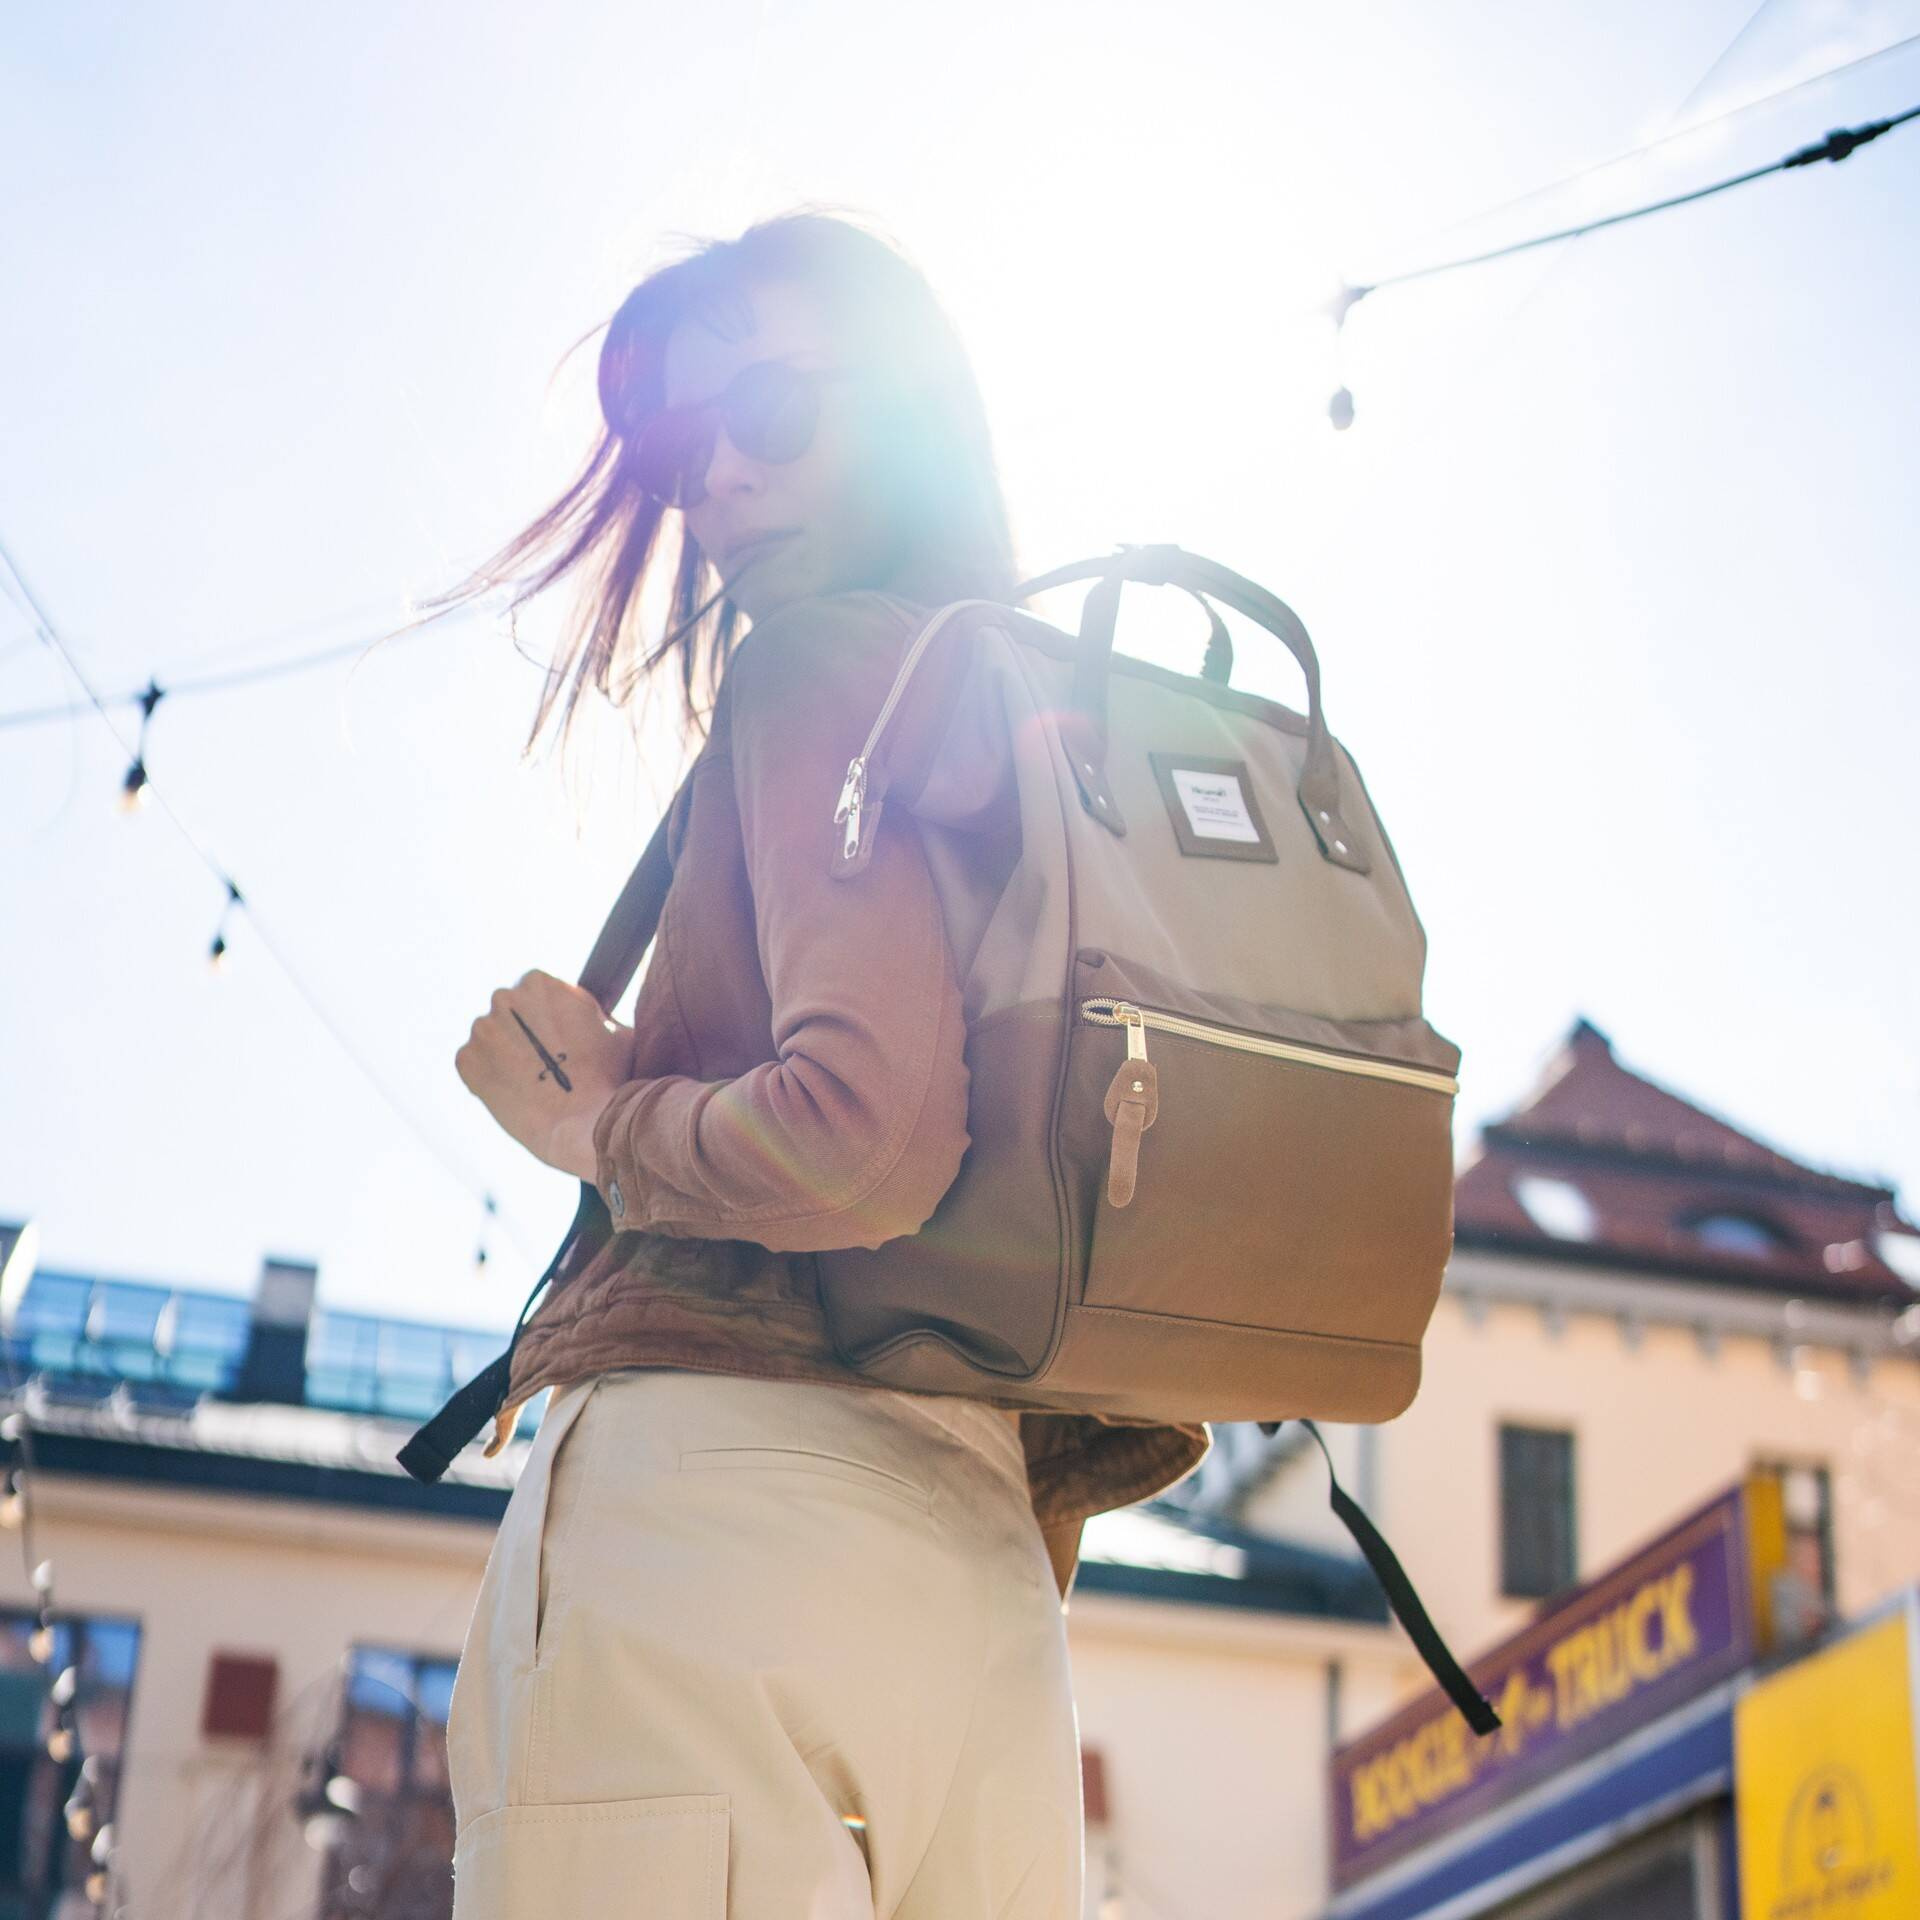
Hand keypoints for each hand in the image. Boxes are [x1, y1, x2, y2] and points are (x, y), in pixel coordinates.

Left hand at [455, 969, 634, 1179]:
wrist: (584, 1124)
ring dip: (504, 1055)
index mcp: (539, 983)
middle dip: (523, 1033)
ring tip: (531, 1083)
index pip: (535, 992)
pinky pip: (473, 1065)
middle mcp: (504, 998)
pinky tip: (513, 1093)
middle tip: (544, 1063)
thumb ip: (595, 1014)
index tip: (560, 1040)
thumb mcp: (617, 1031)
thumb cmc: (609, 1078)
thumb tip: (596, 1017)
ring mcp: (482, 1030)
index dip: (549, 1018)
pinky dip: (487, 1077)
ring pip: (490, 1038)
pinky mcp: (466, 1061)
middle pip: (508, 1012)